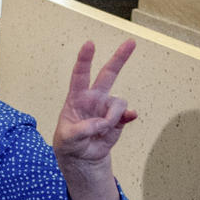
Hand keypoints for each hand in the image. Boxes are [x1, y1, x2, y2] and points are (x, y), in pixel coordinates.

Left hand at [53, 39, 136, 171]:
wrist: (83, 157)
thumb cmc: (69, 143)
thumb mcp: (67, 138)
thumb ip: (82, 130)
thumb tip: (102, 123)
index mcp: (77, 98)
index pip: (80, 75)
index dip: (85, 59)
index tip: (90, 44)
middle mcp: (94, 98)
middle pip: (108, 74)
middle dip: (120, 58)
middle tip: (131, 42)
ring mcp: (107, 107)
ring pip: (118, 102)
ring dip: (112, 117)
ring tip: (101, 130)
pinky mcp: (119, 118)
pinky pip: (127, 113)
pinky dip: (127, 117)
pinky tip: (128, 119)